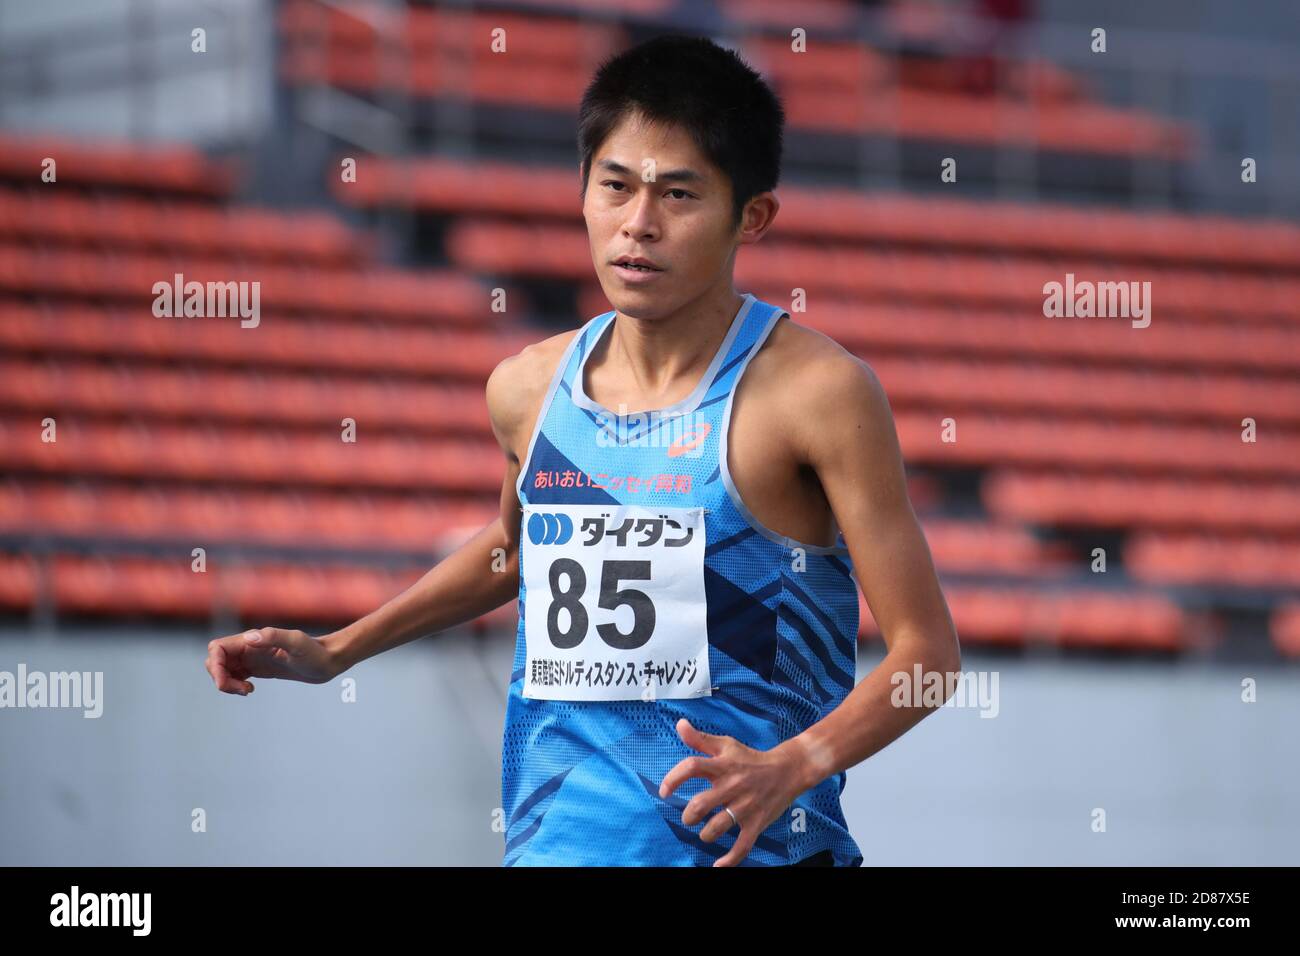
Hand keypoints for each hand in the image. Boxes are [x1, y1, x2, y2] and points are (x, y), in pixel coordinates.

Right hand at [205, 627, 338, 694]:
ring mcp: (253, 657)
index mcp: (253, 640)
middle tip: (242, 689)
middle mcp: (250, 647)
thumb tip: (249, 638)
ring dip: (226, 683)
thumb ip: (274, 637)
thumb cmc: (315, 652)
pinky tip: (250, 690)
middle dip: (219, 677)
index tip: (228, 684)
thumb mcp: (297, 643)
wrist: (328, 660)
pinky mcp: (258, 668)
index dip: (215, 666)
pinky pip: (234, 675)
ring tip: (247, 690)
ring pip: (223, 669)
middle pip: (216, 660)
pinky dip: (234, 685)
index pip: (217, 649)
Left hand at [658, 717, 807, 866]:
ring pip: (717, 827)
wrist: (788, 770)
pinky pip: (742, 847)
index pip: (693, 767)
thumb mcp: (726, 745)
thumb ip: (700, 739)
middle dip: (689, 815)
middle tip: (689, 816)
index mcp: (723, 765)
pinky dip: (730, 860)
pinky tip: (718, 866)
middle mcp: (732, 786)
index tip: (665, 791)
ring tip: (705, 832)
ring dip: (705, 834)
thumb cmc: (750, 758)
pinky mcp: (756, 823)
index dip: (674, 778)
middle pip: (701, 804)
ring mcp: (745, 806)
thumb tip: (679, 724)